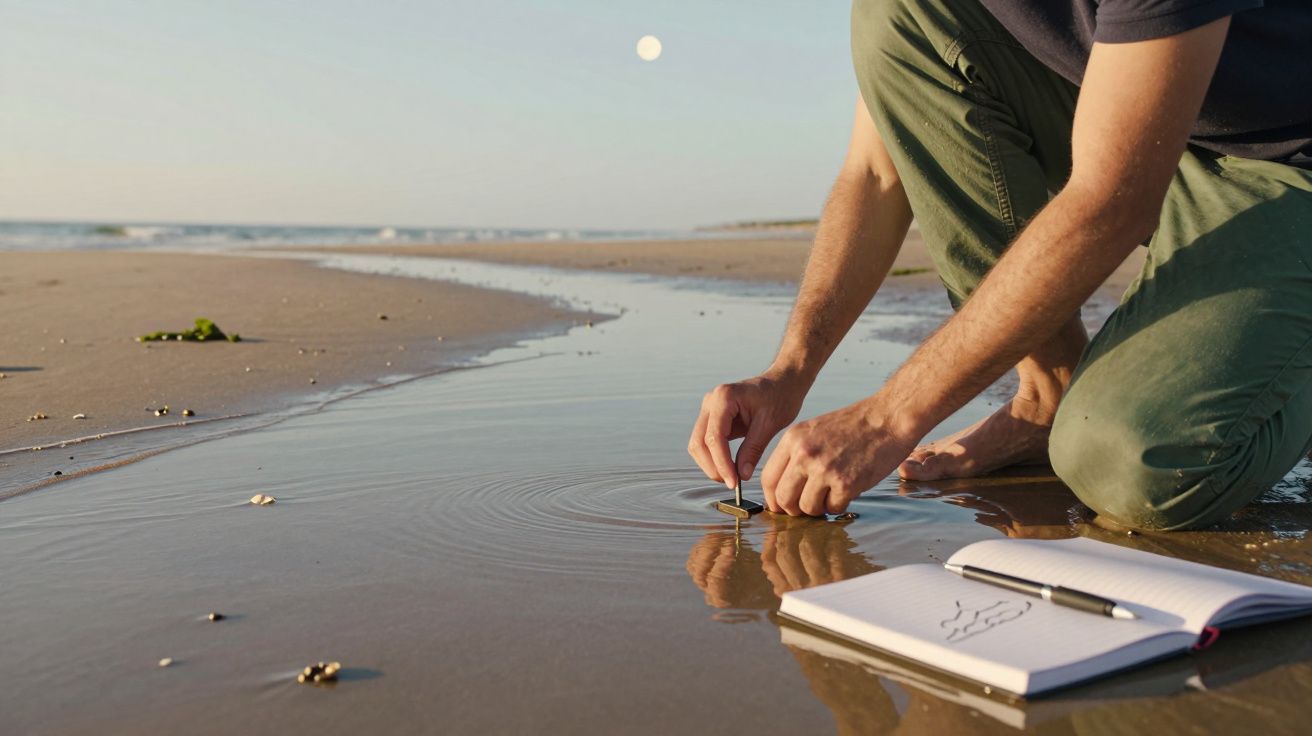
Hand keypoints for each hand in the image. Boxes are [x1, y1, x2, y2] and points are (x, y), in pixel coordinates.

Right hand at [688, 369, 808, 488]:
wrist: (782, 383)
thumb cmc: (779, 397)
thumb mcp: (769, 424)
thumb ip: (753, 449)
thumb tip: (741, 475)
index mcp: (724, 397)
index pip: (714, 438)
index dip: (722, 463)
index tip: (733, 482)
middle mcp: (710, 401)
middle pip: (699, 442)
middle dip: (713, 466)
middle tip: (732, 484)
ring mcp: (709, 409)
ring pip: (698, 444)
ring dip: (710, 464)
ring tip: (731, 478)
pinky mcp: (712, 418)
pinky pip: (705, 442)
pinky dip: (714, 458)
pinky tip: (730, 468)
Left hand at [761, 400, 916, 515]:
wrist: (888, 418)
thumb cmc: (853, 426)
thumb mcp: (814, 431)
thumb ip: (796, 455)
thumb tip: (783, 491)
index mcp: (793, 439)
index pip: (768, 478)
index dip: (773, 499)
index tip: (781, 507)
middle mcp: (805, 454)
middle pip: (783, 499)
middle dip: (794, 510)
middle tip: (807, 507)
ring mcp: (825, 469)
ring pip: (806, 508)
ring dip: (819, 508)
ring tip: (831, 494)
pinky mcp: (846, 483)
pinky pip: (833, 509)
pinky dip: (839, 505)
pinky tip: (848, 490)